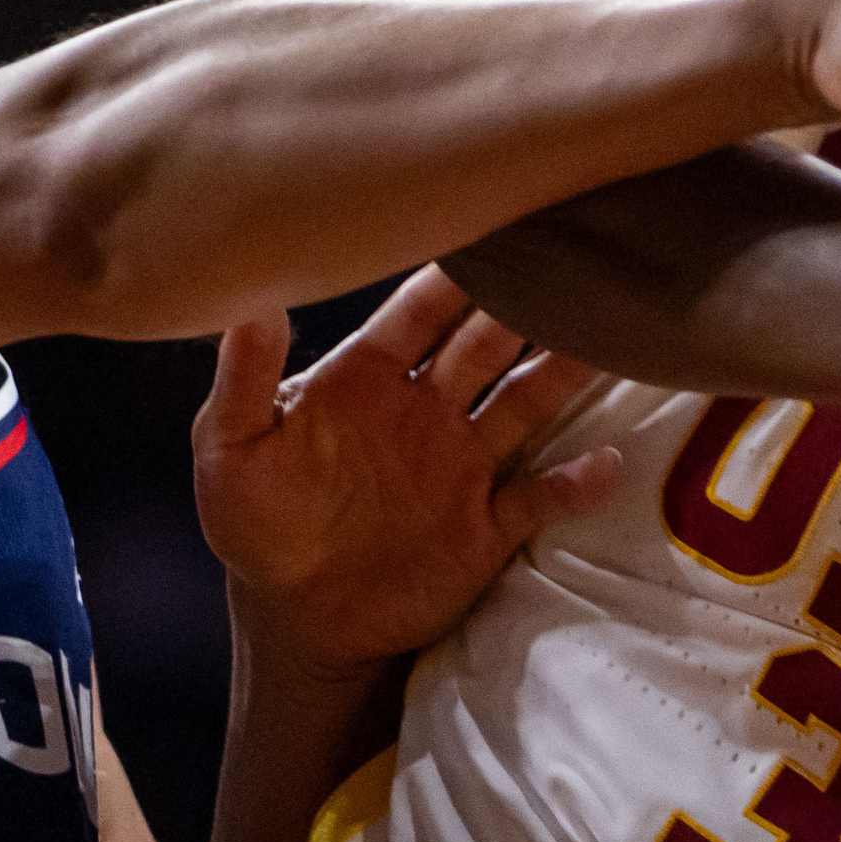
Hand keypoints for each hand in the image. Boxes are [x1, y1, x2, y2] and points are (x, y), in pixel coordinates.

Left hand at [192, 268, 623, 682]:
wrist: (297, 620)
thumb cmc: (255, 524)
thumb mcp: (229, 448)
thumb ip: (244, 378)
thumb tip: (252, 302)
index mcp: (366, 377)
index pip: (420, 311)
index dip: (454, 273)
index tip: (491, 221)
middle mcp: (424, 407)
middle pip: (485, 342)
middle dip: (525, 304)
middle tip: (568, 260)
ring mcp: (461, 464)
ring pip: (525, 402)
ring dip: (564, 372)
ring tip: (611, 339)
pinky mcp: (486, 525)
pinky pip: (542, 496)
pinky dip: (576, 482)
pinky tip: (608, 463)